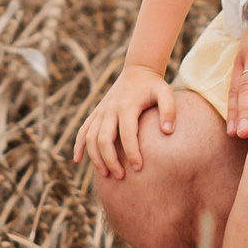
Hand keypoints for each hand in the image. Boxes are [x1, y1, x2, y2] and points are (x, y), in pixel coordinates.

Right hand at [75, 64, 174, 178]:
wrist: (138, 70)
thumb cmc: (153, 86)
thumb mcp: (165, 92)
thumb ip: (169, 110)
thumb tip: (168, 132)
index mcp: (127, 106)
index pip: (127, 134)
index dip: (131, 152)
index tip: (138, 167)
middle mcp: (110, 109)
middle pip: (104, 139)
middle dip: (110, 160)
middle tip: (121, 176)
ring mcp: (101, 111)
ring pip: (91, 137)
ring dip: (95, 157)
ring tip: (106, 174)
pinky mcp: (96, 112)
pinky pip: (83, 130)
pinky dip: (78, 145)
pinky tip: (77, 159)